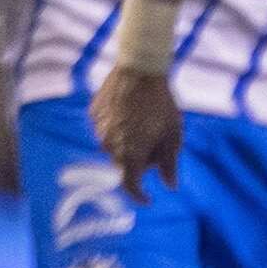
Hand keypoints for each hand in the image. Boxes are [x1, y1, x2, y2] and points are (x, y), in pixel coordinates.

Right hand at [95, 66, 180, 196]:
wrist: (140, 68)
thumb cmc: (161, 103)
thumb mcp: (172, 134)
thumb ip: (169, 163)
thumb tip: (171, 186)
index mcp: (129, 155)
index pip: (130, 185)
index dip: (139, 196)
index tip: (148, 199)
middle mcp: (109, 146)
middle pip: (123, 164)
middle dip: (139, 161)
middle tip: (157, 143)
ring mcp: (98, 129)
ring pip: (113, 146)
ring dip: (127, 143)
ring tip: (145, 121)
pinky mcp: (94, 114)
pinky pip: (105, 128)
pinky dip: (118, 127)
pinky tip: (131, 111)